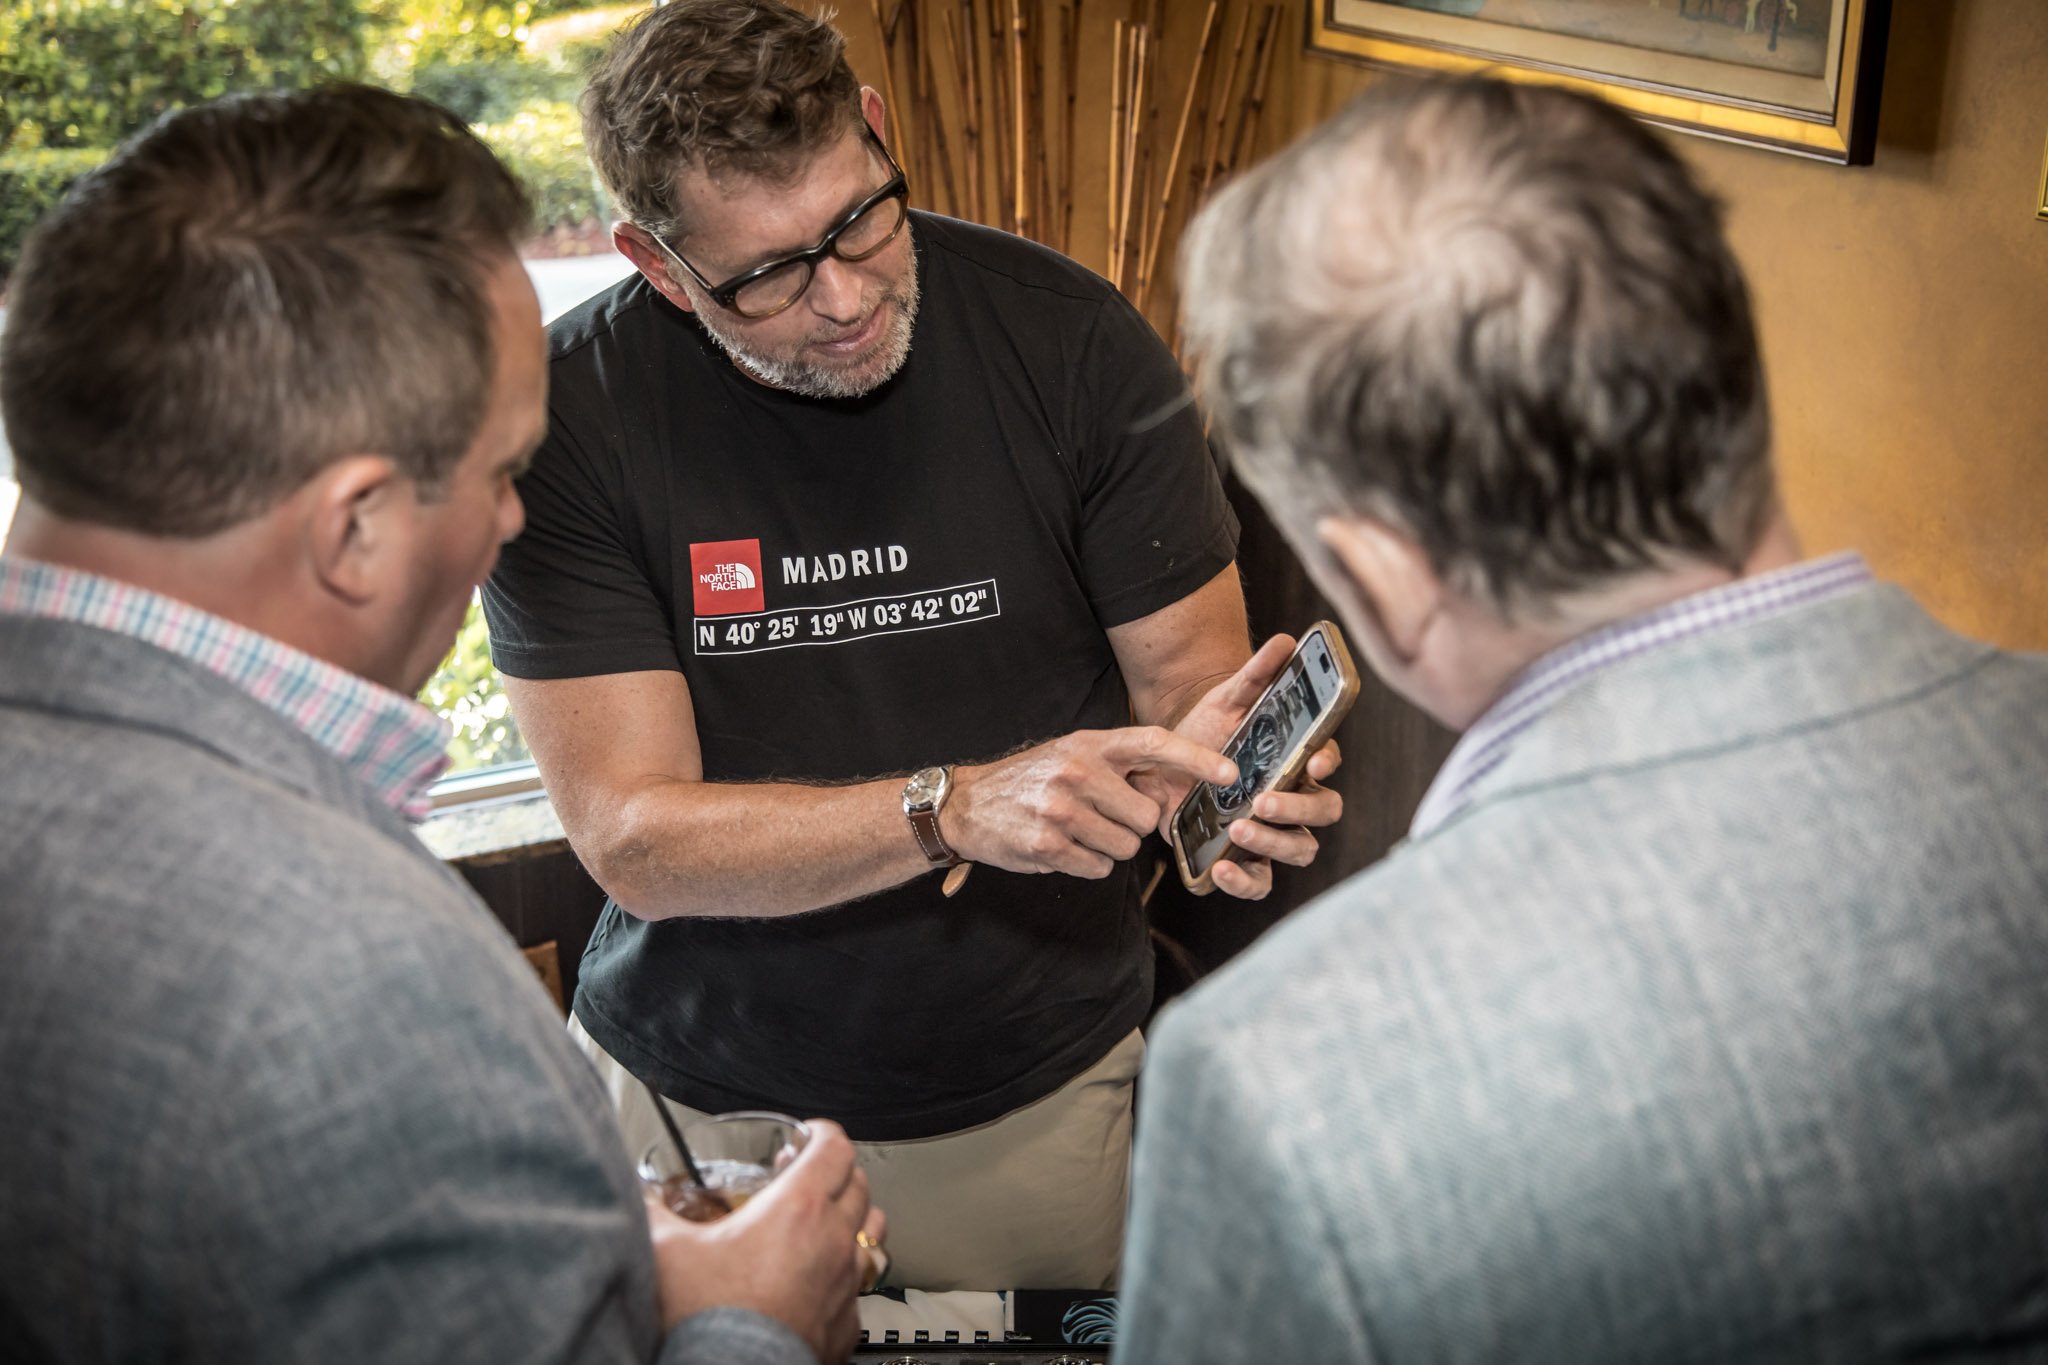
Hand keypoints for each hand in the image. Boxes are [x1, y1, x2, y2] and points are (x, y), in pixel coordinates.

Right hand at [647, 1119, 873, 1362]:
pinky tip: (821, 1285)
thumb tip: (639, 1197)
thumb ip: (654, 1213)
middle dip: (837, 1173)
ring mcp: (844, 1286)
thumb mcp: (667, 1251)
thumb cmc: (708, 1318)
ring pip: (872, 1236)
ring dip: (854, 1222)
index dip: (823, 1135)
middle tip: (807, 1178)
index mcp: (798, 1209)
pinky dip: (845, 1280)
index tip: (807, 1137)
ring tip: (829, 1224)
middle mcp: (832, 1242)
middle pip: (860, 1186)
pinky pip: (858, 1291)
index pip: (835, 1149)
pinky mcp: (845, 1326)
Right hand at [948, 728, 1235, 878]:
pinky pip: (1098, 868)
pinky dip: (1086, 863)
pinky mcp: (1048, 845)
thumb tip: (1170, 785)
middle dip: (1131, 825)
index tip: (1231, 774)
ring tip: (1077, 829)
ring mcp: (1062, 809)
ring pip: (1124, 847)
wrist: (968, 804)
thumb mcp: (1073, 753)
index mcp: (1090, 744)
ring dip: (1108, 847)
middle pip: (1145, 817)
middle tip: (1102, 816)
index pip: (1155, 743)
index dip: (1197, 759)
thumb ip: (1119, 764)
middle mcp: (1078, 772)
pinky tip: (1062, 846)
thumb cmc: (1032, 778)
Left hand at [1140, 635, 1344, 899]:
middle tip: (1264, 801)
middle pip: (1324, 811)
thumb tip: (1284, 642)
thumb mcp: (1226, 700)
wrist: (1169, 760)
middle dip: (1299, 810)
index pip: (1328, 762)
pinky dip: (1246, 883)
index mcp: (1298, 758)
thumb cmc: (1210, 729)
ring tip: (1239, 829)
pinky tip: (1222, 871)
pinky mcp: (1246, 859)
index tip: (1313, 763)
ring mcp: (1274, 831)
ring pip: (1301, 849)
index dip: (1326, 764)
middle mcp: (1294, 798)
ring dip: (1275, 843)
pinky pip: (1261, 881)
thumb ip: (1255, 674)